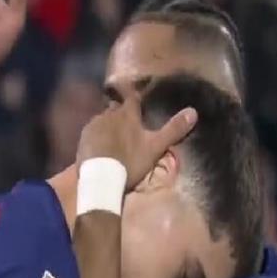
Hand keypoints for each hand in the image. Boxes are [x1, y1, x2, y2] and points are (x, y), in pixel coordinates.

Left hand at [76, 94, 197, 189]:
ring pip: (103, 120)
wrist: (102, 179)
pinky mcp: (83, 138)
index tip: (138, 101)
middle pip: (116, 109)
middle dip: (122, 114)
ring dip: (109, 126)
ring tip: (114, 140)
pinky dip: (97, 137)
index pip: (132, 99)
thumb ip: (173, 130)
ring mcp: (93, 125)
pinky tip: (101, 149)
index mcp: (127, 114)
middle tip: (128, 127)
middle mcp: (109, 114)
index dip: (136, 99)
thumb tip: (193, 111)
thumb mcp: (155, 147)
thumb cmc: (131, 161)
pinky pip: (92, 132)